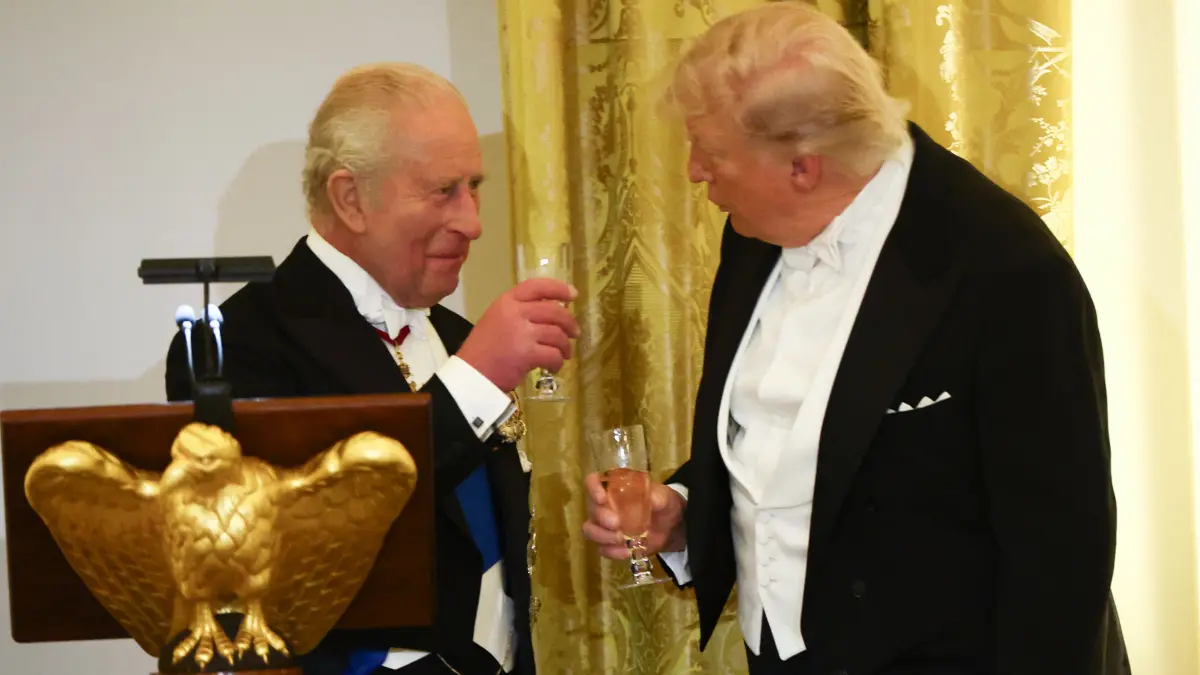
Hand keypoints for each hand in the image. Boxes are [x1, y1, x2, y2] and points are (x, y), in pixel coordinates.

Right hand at [457, 277, 579, 391]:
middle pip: (554, 311)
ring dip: (565, 346)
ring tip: (564, 354)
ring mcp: (521, 333)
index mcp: (506, 301)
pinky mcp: (526, 353)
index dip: (559, 288)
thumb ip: (520, 312)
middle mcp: (514, 312)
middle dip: (569, 323)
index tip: (573, 294)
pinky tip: (553, 366)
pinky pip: (553, 354)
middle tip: (574, 333)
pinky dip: (557, 362)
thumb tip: (553, 312)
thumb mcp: (497, 319)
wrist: (470, 375)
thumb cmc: (484, 349)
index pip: (537, 286)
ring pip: (557, 334)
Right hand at [582, 472, 686, 558]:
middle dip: (601, 517)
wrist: (670, 527)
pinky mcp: (610, 543)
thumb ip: (658, 497)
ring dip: (603, 536)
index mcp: (614, 487)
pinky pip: (603, 549)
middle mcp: (604, 505)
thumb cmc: (663, 504)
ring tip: (622, 539)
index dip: (592, 489)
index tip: (602, 498)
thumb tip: (652, 499)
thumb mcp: (664, 497)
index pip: (593, 481)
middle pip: (591, 508)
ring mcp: (605, 525)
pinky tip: (627, 552)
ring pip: (590, 530)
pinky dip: (613, 551)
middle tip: (617, 523)